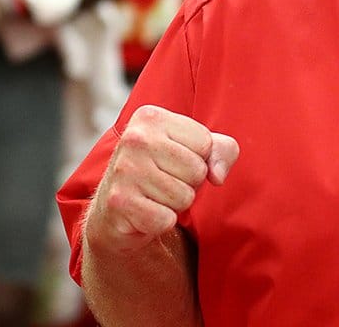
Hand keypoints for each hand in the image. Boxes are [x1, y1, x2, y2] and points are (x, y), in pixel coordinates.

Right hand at [85, 105, 238, 254]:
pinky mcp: (120, 202)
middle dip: (188, 183)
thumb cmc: (161, 172)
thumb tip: (217, 175)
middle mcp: (134, 138)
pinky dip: (162, 221)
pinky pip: (167, 219)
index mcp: (151, 117)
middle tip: (164, 181)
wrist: (115, 209)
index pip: (205, 143)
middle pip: (197, 171)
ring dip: (175, 203)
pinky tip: (146, 211)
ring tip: (155, 195)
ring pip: (184, 197)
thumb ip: (222, 150)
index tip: (174, 161)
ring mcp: (124, 169)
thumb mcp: (195, 149)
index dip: (199, 158)